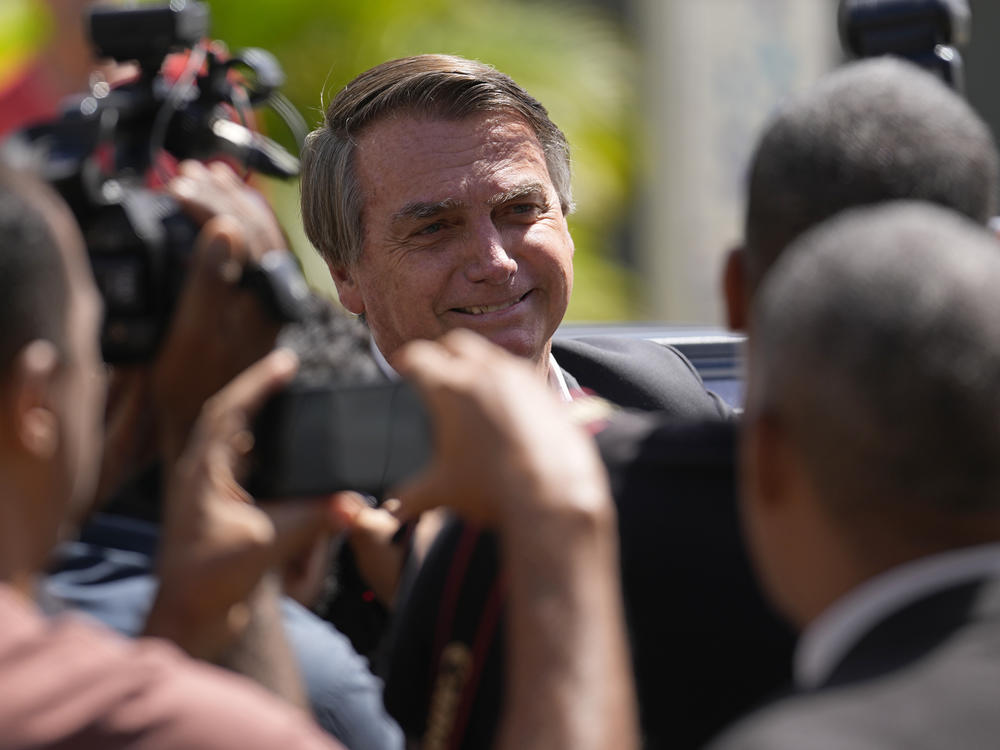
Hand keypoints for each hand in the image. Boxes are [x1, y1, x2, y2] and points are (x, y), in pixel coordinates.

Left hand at [146, 349, 355, 659]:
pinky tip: (283, 448)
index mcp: (202, 472)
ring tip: (286, 397)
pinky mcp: (220, 509)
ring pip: (233, 439)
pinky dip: (264, 447)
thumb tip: (355, 504)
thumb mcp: (266, 542)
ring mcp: (208, 491)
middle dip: (259, 391)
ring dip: (259, 416)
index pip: (228, 411)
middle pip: (228, 416)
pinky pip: (242, 464)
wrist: (188, 618)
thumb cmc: (209, 581)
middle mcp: (201, 474)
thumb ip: (314, 519)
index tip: (286, 361)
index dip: (258, 382)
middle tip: (289, 370)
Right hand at [154, 161, 286, 461]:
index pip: (246, 232)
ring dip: (231, 204)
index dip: (212, 203)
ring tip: (204, 178)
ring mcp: (263, 300)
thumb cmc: (191, 382)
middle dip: (222, 194)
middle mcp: (271, 296)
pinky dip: (236, 228)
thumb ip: (210, 280)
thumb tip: (225, 229)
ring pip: (258, 238)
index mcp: (263, 297)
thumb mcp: (193, 333)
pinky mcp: (251, 306)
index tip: (177, 186)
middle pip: (256, 228)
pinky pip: (252, 254)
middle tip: (187, 173)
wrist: (201, 423)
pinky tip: (221, 217)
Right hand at [392, 330, 610, 526]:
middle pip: (455, 343)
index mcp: (450, 389)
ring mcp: (517, 377)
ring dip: (476, 364)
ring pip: (489, 354)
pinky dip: (504, 380)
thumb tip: (388, 513)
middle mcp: (483, 373)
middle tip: (435, 372)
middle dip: (442, 353)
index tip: (403, 369)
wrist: (553, 496)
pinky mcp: (543, 390)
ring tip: (469, 388)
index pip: (417, 356)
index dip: (406, 361)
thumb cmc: (494, 492)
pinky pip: (517, 372)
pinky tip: (502, 405)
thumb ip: (408, 497)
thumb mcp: (442, 492)